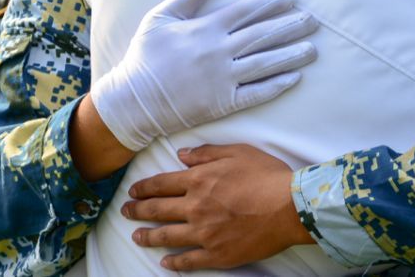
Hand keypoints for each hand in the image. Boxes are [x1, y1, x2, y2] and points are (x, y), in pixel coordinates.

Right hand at [91, 0, 317, 151]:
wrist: (134, 100)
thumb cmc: (146, 56)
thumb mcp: (160, 17)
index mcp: (205, 28)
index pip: (247, 11)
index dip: (271, 3)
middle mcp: (219, 51)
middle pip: (263, 35)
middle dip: (290, 26)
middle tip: (313, 20)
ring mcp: (223, 78)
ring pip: (265, 63)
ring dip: (292, 54)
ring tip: (313, 48)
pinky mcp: (223, 103)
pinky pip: (256, 93)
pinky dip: (277, 85)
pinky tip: (295, 77)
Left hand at [122, 144, 312, 270]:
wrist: (289, 207)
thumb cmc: (267, 175)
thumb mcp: (238, 152)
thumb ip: (206, 153)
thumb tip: (181, 155)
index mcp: (199, 180)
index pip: (162, 184)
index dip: (144, 188)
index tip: (133, 191)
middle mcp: (195, 207)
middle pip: (158, 210)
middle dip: (138, 210)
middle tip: (126, 212)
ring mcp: (204, 233)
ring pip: (167, 236)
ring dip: (148, 236)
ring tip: (136, 236)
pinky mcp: (217, 254)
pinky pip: (189, 260)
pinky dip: (174, 262)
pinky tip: (165, 262)